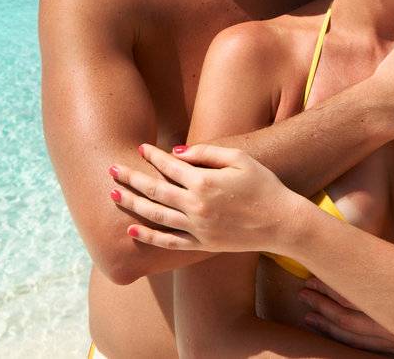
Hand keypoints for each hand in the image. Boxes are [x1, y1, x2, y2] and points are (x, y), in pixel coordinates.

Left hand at [108, 142, 312, 251]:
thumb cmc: (264, 185)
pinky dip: (149, 237)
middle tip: (111, 170)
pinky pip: (169, 242)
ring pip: (156, 215)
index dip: (151, 156)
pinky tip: (133, 230)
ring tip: (113, 196)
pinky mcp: (202, 244)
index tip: (139, 148)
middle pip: (155, 190)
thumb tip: (176, 152)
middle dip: (130, 179)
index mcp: (205, 181)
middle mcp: (196, 205)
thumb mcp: (239, 158)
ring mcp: (197, 227)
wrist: (282, 222)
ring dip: (132, 205)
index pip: (169, 166)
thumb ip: (206, 152)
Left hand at [300, 276, 393, 356]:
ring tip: (308, 311)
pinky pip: (364, 347)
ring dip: (328, 322)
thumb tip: (377, 252)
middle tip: (304, 290)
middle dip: (324, 303)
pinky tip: (329, 329)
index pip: (360, 296)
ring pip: (354, 336)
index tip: (314, 274)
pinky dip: (342, 337)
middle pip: (351, 318)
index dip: (334, 286)